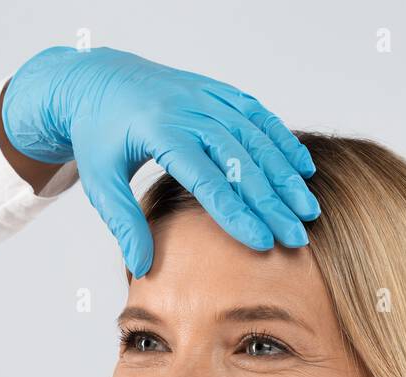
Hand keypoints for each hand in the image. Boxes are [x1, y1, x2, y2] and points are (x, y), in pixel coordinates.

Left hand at [1, 46, 320, 277]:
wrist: (98, 80)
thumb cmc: (99, 136)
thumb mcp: (99, 181)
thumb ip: (123, 223)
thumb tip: (142, 268)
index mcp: (158, 130)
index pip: (206, 178)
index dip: (236, 212)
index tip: (261, 242)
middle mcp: (188, 109)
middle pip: (241, 160)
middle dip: (272, 202)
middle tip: (295, 237)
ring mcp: (205, 96)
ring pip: (255, 136)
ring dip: (285, 173)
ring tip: (307, 209)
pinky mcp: (216, 91)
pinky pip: (257, 114)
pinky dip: (282, 140)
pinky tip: (302, 168)